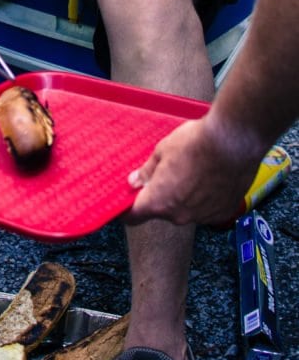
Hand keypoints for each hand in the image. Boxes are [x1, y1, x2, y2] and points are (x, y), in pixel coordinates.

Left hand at [124, 116, 262, 226]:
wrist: (234, 142)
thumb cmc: (195, 143)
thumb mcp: (162, 151)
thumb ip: (147, 171)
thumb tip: (134, 182)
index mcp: (159, 201)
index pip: (134, 217)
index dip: (128, 210)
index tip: (126, 203)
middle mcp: (180, 216)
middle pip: (163, 210)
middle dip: (161, 194)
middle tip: (167, 171)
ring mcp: (204, 217)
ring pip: (187, 209)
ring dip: (185, 195)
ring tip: (194, 169)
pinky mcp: (224, 212)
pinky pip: (207, 208)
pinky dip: (205, 197)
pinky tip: (210, 177)